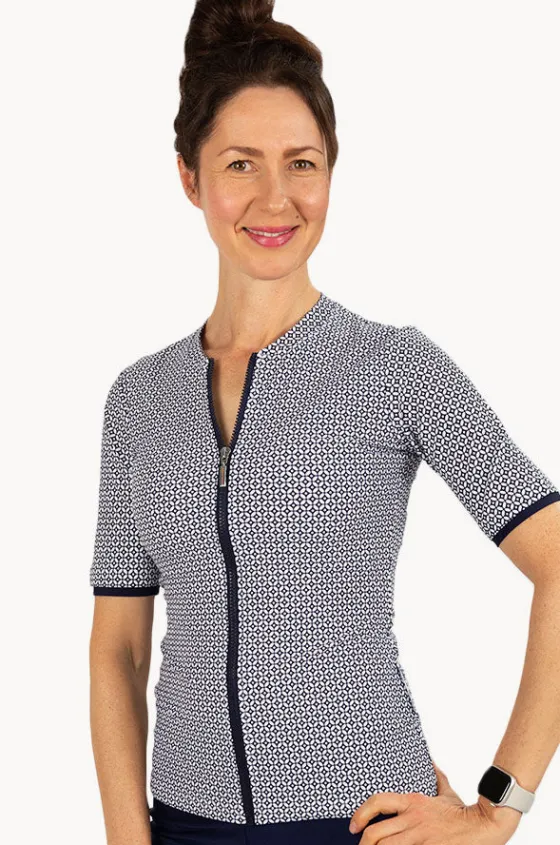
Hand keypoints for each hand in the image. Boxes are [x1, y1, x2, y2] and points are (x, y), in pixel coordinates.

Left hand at [348, 760, 521, 842]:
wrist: (484, 826)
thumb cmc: (464, 811)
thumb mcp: (446, 791)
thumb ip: (435, 777)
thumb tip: (431, 761)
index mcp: (413, 802)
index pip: (377, 802)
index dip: (360, 814)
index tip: (353, 826)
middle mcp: (412, 819)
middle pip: (375, 834)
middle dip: (365, 843)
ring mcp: (420, 838)